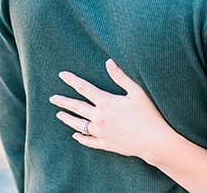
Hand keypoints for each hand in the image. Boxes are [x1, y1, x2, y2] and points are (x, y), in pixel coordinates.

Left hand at [49, 59, 174, 163]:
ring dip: (67, 119)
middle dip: (63, 101)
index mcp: (106, 102)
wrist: (153, 141)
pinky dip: (80, 137)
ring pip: (78, 124)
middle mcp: (99, 117)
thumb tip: (108, 62)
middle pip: (76, 107)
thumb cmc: (148, 114)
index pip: (84, 88)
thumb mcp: (136, 91)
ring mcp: (100, 132)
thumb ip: (120, 77)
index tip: (61, 74)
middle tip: (52, 98)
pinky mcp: (105, 144)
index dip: (71, 80)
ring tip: (59, 114)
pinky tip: (75, 135)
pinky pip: (88, 141)